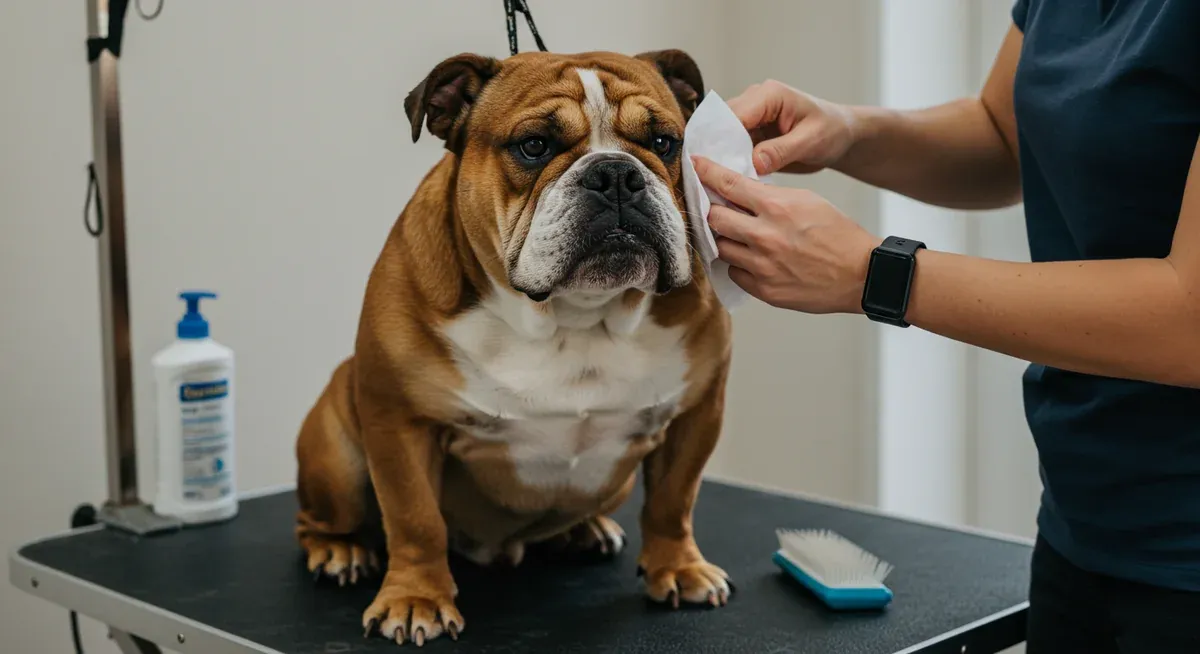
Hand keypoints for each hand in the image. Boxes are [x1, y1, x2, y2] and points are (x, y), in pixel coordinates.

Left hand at [692, 156, 880, 313]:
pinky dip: (738, 264)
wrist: (861, 274)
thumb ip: (771, 196)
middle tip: (713, 208)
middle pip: (714, 218)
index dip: (706, 173)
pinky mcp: (764, 289)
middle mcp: (764, 236)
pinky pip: (734, 272)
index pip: (728, 185)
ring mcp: (762, 266)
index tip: (696, 166)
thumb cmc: (838, 234)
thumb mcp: (807, 200)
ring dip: (724, 239)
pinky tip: (751, 258)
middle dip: (711, 210)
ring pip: (720, 247)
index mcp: (776, 207)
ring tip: (737, 235)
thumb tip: (740, 193)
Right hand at [727, 80, 858, 175]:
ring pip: (722, 137)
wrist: (841, 135)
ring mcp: (750, 117)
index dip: (721, 139)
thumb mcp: (811, 141)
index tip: (717, 166)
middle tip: (715, 179)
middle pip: (722, 125)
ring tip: (719, 182)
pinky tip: (730, 179)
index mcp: (769, 95)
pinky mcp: (750, 133)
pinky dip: (730, 162)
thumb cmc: (832, 131)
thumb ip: (782, 151)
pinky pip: (731, 147)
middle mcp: (754, 101)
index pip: (734, 115)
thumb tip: (754, 162)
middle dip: (718, 150)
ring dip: (722, 157)